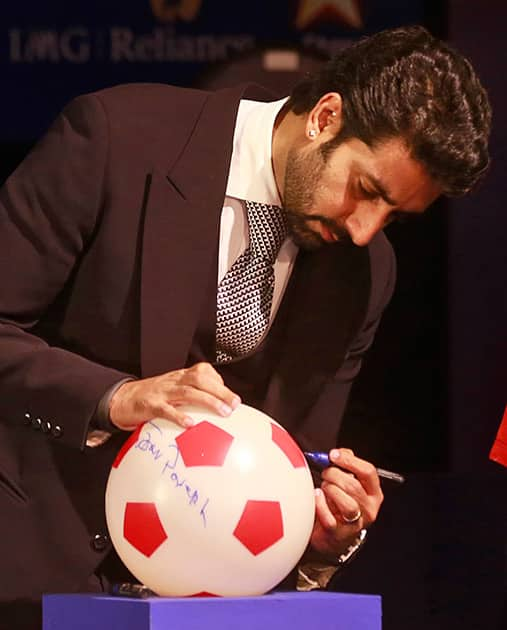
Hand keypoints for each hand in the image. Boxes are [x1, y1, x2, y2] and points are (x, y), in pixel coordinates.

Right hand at [109, 362, 240, 430]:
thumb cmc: (152, 396)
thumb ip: (192, 395)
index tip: (232, 397)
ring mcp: (162, 392)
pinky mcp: (150, 405)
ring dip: (208, 401)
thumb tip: (216, 409)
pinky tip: (190, 424)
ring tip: (223, 412)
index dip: (219, 382)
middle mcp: (173, 381)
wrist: (121, 399)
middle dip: (220, 391)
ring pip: (187, 391)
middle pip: (200, 379)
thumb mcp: (173, 390)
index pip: (203, 371)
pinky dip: (178, 416)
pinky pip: (165, 409)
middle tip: (235, 404)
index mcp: (180, 376)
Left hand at [310, 448, 383, 557]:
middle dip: (334, 475)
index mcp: (373, 493)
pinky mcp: (340, 534)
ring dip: (329, 490)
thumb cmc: (339, 505)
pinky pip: (329, 518)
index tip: (333, 455)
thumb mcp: (348, 484)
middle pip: (353, 485)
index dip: (349, 460)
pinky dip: (320, 505)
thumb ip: (346, 466)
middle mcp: (369, 508)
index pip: (368, 472)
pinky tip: (316, 498)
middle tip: (325, 474)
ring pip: (346, 502)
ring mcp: (356, 523)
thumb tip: (338, 453)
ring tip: (323, 489)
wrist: (333, 536)